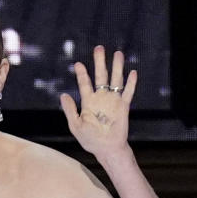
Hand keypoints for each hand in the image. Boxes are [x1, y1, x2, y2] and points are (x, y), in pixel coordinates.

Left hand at [60, 45, 136, 161]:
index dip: (82, 74)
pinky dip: (131, 84)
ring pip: (115, 80)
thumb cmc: (90, 140)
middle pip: (101, 76)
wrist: (106, 149)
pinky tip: (133, 72)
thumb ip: (69, 110)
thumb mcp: (75, 125)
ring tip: (118, 54)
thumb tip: (63, 94)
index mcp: (88, 102)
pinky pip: (128, 93)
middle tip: (99, 48)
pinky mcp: (123, 107)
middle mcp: (101, 98)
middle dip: (100, 62)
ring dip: (117, 67)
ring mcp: (113, 101)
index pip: (85, 84)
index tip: (78, 64)